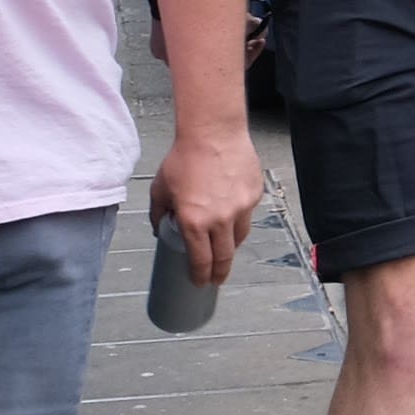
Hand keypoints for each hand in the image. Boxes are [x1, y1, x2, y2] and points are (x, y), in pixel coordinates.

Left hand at [152, 125, 263, 290]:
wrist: (213, 133)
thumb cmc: (185, 157)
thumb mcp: (160, 189)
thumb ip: (159, 213)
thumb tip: (161, 226)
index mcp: (194, 222)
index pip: (201, 261)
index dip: (200, 276)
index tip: (199, 282)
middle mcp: (220, 219)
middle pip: (225, 257)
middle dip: (220, 272)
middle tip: (216, 278)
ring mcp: (241, 207)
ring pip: (240, 237)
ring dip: (231, 246)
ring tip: (224, 246)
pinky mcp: (254, 194)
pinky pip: (248, 214)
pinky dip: (239, 217)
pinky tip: (230, 209)